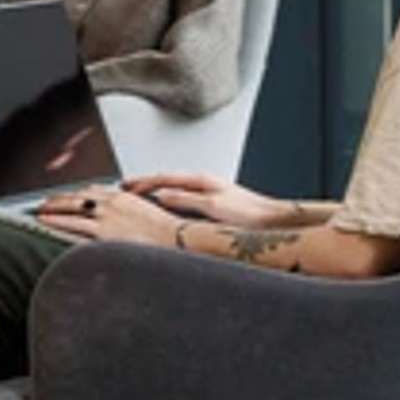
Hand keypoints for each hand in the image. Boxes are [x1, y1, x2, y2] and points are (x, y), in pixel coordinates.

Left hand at [35, 188, 177, 244]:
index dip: (77, 194)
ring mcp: (106, 217)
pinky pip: (73, 225)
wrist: (178, 239)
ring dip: (52, 208)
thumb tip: (127, 218)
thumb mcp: (149, 214)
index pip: (93, 191)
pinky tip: (45, 221)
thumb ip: (133, 212)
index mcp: (124, 197)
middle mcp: (111, 203)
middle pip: (78, 196)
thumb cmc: (169, 231)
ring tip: (40, 211)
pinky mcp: (103, 232)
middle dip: (60, 199)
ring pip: (71, 207)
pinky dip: (56, 221)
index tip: (69, 196)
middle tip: (46, 202)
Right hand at [131, 176, 288, 229]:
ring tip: (141, 197)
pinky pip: (183, 199)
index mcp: (201, 180)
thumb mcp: (213, 206)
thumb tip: (160, 195)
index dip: (142, 182)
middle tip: (126, 189)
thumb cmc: (250, 213)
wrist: (274, 221)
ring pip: (175, 189)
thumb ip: (185, 199)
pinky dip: (169, 200)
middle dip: (145, 184)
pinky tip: (168, 208)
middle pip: (167, 181)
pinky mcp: (214, 205)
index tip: (125, 187)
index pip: (163, 178)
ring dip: (156, 192)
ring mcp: (209, 194)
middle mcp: (204, 184)